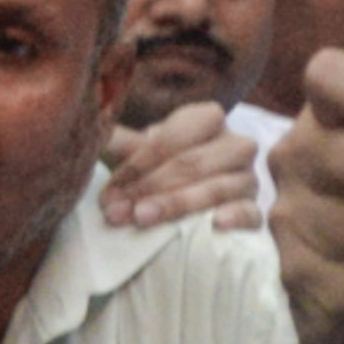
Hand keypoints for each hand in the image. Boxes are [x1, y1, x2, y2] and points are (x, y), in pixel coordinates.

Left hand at [102, 102, 262, 230]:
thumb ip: (117, 142)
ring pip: (221, 186)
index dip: (139, 163)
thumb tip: (87, 128)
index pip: (176, 136)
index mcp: (208, 119)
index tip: (109, 190)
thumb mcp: (139, 152)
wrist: (185, 199)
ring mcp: (248, 178)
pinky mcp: (256, 210)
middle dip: (149, 187)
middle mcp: (236, 145)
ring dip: (178, 203)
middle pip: (195, 162)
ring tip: (143, 219)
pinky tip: (216, 224)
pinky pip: (253, 212)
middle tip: (116, 212)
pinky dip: (236, 216)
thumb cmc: (161, 169)